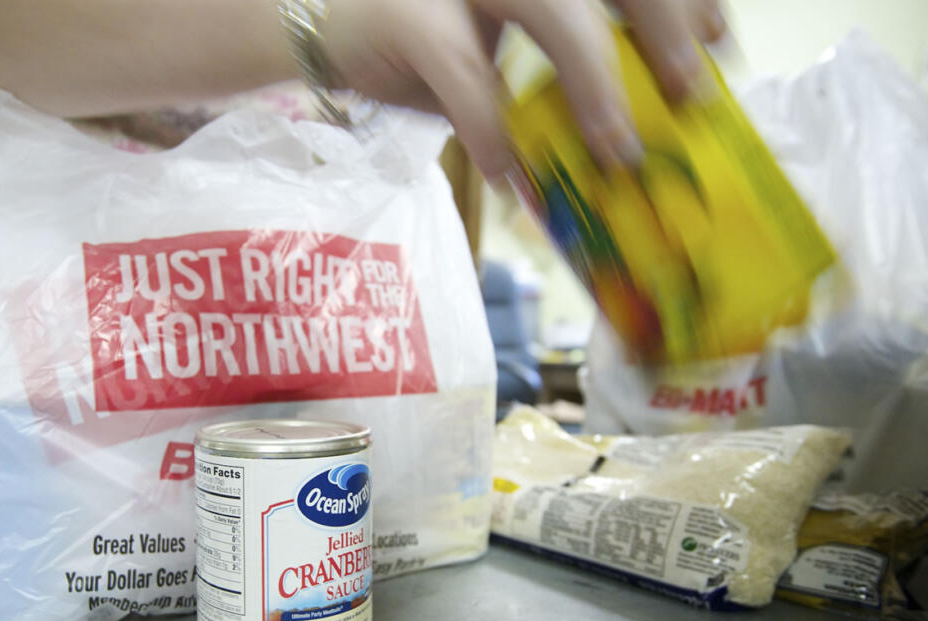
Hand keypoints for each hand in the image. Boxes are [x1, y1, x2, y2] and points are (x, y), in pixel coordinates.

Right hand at [321, 0, 727, 178]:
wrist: (323, 13)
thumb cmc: (431, 29)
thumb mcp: (507, 29)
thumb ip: (570, 52)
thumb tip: (647, 111)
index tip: (722, 43)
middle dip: (662, 23)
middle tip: (694, 94)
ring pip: (549, 4)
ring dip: (594, 78)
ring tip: (619, 152)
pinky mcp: (407, 14)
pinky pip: (466, 74)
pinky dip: (495, 131)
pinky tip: (517, 179)